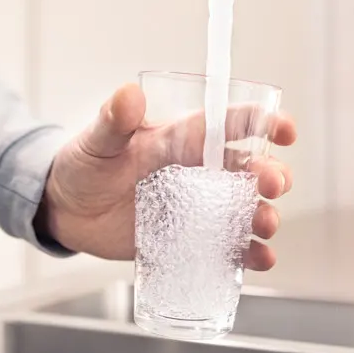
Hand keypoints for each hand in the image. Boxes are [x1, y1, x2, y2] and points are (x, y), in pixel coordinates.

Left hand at [36, 83, 296, 270]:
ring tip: (266, 225)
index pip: (232, 124)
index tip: (286, 129)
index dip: (264, 123)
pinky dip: (249, 253)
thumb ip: (114, 120)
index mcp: (185, 139)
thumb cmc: (84, 165)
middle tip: (274, 184)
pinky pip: (229, 247)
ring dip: (264, 215)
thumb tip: (128, 94)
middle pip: (250, 170)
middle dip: (271, 175)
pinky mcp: (191, 241)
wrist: (67, 211)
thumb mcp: (97, 141)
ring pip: (246, 210)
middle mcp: (200, 172)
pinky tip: (260, 258)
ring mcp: (199, 209)